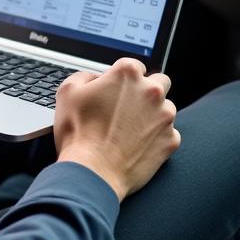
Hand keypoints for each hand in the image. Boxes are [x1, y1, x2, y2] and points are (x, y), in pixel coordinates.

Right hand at [52, 58, 179, 201]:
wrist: (93, 173)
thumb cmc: (78, 133)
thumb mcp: (68, 92)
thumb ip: (85, 76)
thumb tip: (95, 79)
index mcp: (128, 74)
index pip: (134, 66)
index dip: (123, 79)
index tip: (116, 91)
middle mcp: (151, 91)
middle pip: (159, 81)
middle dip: (147, 91)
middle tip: (129, 107)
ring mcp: (164, 117)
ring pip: (167, 108)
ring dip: (154, 115)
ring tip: (132, 130)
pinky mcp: (171, 141)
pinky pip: (169, 134)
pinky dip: (157, 138)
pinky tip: (139, 146)